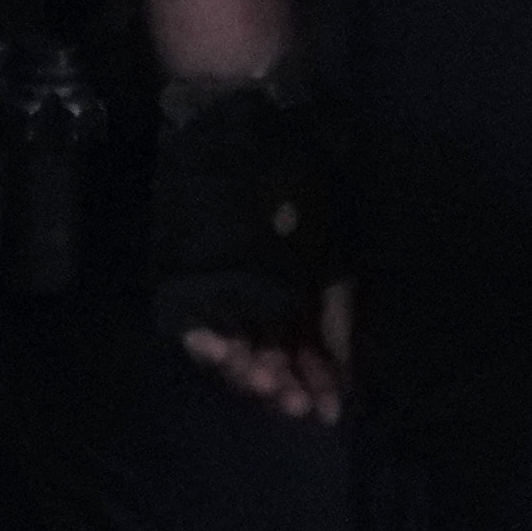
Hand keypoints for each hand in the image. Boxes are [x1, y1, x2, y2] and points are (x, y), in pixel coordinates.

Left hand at [150, 71, 346, 425]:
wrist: (250, 120)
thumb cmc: (301, 179)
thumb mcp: (336, 250)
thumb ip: (338, 309)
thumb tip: (344, 367)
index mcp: (301, 295)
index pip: (309, 354)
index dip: (319, 384)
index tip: (327, 410)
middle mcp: (262, 297)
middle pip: (269, 357)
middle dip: (283, 384)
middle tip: (293, 401)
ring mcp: (222, 285)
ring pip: (232, 344)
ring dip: (246, 369)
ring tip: (262, 379)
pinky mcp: (187, 270)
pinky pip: (191, 315)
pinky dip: (202, 337)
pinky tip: (215, 347)